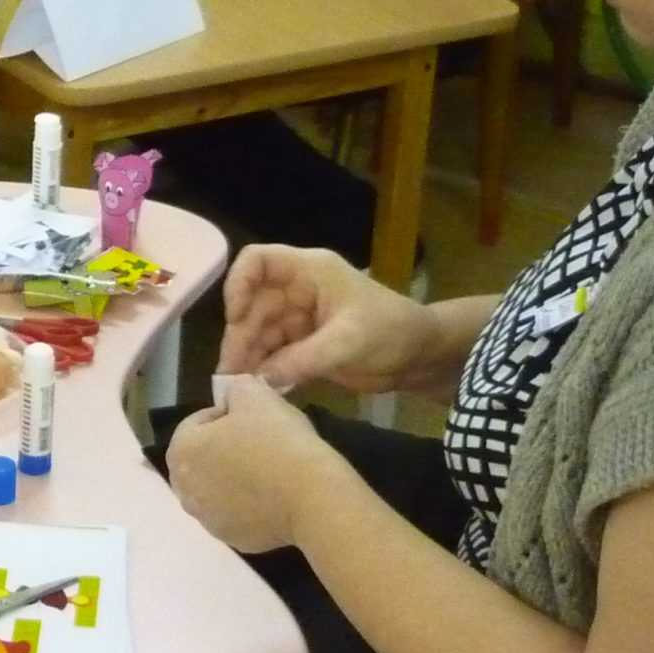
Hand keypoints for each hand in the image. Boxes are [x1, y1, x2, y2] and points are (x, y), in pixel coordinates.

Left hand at [165, 374, 338, 552]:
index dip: (226, 415)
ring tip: (268, 469)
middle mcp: (184, 490)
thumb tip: (234, 395)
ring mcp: (206, 519)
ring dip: (233, 477)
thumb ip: (236, 388)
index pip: (197, 423)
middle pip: (201, 459)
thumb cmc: (277, 441)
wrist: (311, 496)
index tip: (253, 417)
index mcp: (182, 451)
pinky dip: (247, 504)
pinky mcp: (231, 540)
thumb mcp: (257, 395)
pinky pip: (234, 514)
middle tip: (260, 442)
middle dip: (223, 448)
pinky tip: (273, 495)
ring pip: (216, 488)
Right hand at [219, 244, 444, 392]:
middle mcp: (298, 291)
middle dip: (240, 337)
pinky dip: (265, 371)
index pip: (258, 261)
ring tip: (238, 389)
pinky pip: (274, 354)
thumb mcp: (348, 342)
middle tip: (230, 375)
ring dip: (248, 359)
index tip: (236, 318)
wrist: (423, 356)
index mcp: (309, 272)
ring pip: (260, 333)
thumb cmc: (392, 332)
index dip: (238, 284)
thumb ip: (302, 359)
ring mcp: (300, 318)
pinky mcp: (304, 345)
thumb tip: (258, 379)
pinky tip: (257, 391)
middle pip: (253, 305)